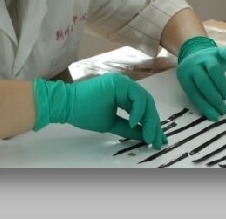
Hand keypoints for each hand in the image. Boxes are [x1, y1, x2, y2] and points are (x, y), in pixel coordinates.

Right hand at [33, 73, 166, 148]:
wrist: (66, 105)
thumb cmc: (84, 113)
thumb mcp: (111, 123)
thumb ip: (128, 128)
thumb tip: (145, 136)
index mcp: (123, 95)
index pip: (143, 109)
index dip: (151, 125)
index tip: (156, 141)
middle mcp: (126, 87)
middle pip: (147, 104)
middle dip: (154, 124)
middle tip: (158, 141)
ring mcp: (123, 83)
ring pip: (144, 100)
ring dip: (149, 119)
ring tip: (150, 136)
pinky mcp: (118, 83)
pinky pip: (136, 96)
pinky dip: (138, 110)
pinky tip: (134, 123)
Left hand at [176, 36, 225, 120]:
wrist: (194, 50)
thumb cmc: (195, 74)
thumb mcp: (191, 83)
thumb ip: (199, 96)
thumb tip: (213, 115)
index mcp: (184, 74)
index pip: (194, 92)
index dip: (205, 106)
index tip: (215, 116)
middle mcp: (195, 64)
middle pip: (204, 82)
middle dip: (214, 98)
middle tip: (222, 109)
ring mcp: (207, 56)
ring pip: (214, 70)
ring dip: (221, 86)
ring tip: (225, 97)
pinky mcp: (219, 51)